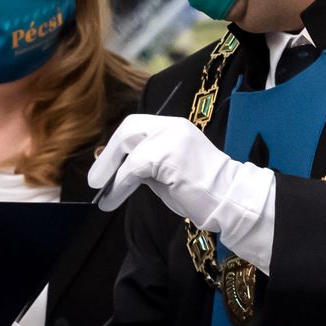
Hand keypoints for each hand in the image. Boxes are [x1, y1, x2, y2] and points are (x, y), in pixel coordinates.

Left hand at [88, 113, 262, 235]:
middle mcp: (173, 127)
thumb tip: (115, 169)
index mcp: (174, 127)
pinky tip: (113, 199)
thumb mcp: (166, 172)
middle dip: (108, 156)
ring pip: (129, 151)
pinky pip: (133, 168)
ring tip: (104, 196)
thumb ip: (144, 165)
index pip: (135, 125)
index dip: (115, 145)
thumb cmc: (200, 191)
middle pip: (129, 129)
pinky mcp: (169, 156)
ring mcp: (172, 139)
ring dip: (112, 176)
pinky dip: (120, 185)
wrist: (231, 200)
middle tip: (95, 180)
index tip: (102, 167)